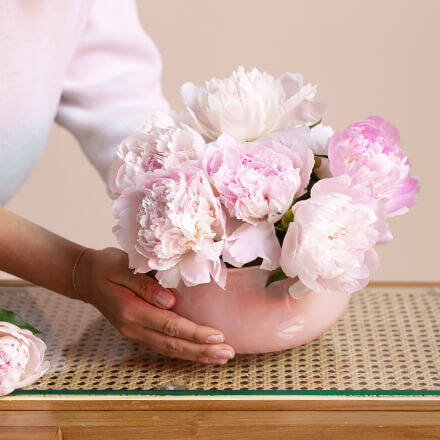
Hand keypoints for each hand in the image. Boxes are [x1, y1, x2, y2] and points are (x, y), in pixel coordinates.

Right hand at [75, 247, 234, 363]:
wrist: (86, 277)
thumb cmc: (106, 267)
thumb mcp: (122, 267)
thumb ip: (144, 283)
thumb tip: (170, 300)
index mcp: (131, 310)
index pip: (169, 326)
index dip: (195, 333)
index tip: (218, 336)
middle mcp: (134, 327)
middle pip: (172, 345)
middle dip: (202, 351)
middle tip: (228, 353)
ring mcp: (135, 333)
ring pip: (169, 350)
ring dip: (196, 355)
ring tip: (220, 358)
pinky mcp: (138, 332)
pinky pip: (164, 346)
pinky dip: (184, 352)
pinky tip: (200, 353)